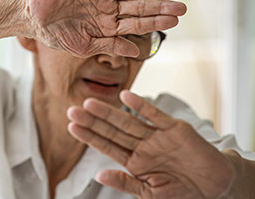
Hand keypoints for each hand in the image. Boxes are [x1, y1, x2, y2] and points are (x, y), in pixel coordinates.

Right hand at [26, 0, 186, 57]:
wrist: (36, 16)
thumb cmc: (58, 35)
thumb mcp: (86, 46)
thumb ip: (111, 46)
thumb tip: (136, 51)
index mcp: (108, 27)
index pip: (136, 24)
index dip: (155, 22)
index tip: (174, 22)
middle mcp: (109, 9)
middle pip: (140, 6)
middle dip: (161, 7)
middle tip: (182, 7)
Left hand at [67, 90, 233, 198]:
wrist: (215, 187)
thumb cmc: (182, 193)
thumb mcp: (150, 193)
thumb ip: (125, 183)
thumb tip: (99, 175)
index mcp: (135, 162)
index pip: (107, 146)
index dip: (89, 137)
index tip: (71, 127)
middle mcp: (142, 146)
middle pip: (112, 131)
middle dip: (92, 121)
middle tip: (72, 110)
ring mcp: (156, 136)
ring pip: (128, 122)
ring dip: (109, 113)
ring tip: (89, 104)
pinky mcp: (174, 128)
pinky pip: (154, 115)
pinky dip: (141, 105)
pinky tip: (125, 96)